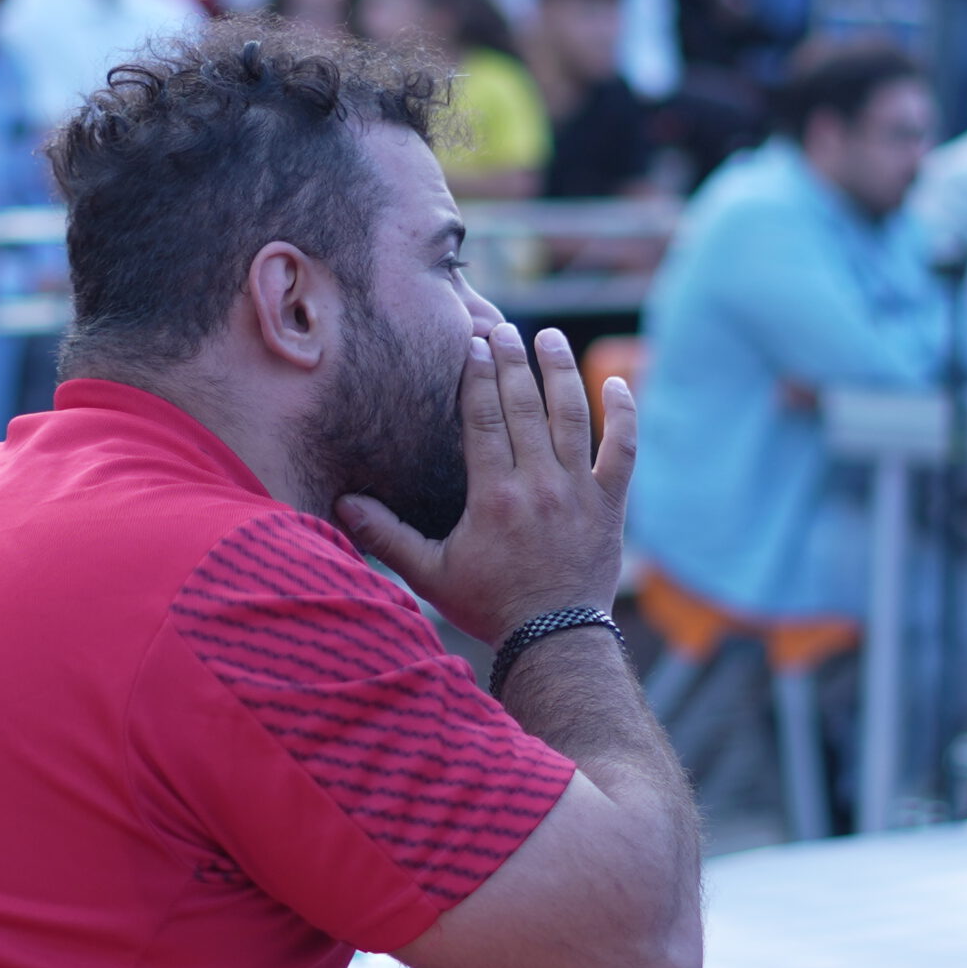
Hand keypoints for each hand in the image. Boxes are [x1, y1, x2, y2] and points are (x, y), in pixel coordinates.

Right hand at [336, 324, 636, 645]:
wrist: (554, 640)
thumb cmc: (489, 607)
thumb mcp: (430, 574)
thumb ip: (387, 536)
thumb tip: (342, 504)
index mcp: (494, 496)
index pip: (485, 419)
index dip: (479, 376)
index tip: (474, 344)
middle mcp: (539, 485)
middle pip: (525, 406)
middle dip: (514, 361)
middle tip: (505, 327)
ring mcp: (579, 491)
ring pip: (573, 417)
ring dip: (562, 372)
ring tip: (551, 337)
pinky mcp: (609, 504)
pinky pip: (622, 450)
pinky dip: (624, 414)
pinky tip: (619, 382)